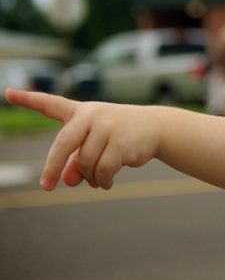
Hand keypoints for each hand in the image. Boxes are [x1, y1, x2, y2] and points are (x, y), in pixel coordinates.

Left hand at [4, 88, 159, 190]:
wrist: (154, 127)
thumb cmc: (117, 134)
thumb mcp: (93, 145)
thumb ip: (75, 162)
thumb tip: (68, 180)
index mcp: (80, 112)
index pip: (51, 104)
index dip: (28, 99)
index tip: (8, 93)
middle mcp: (92, 115)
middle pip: (64, 144)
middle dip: (52, 167)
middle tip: (47, 187)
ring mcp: (108, 127)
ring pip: (86, 162)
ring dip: (89, 177)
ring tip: (96, 179)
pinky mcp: (122, 142)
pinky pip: (103, 170)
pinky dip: (102, 181)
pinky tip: (106, 183)